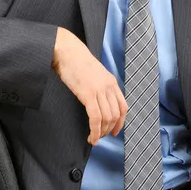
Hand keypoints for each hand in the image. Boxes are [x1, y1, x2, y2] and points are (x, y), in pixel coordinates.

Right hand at [51, 27, 127, 144]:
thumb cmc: (76, 61)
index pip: (123, 107)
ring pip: (107, 118)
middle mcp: (109, 87)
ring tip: (94, 138)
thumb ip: (99, 86)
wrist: (67, 51)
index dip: (120, 122)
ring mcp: (99, 90)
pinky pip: (96, 118)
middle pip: (116, 115)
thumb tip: (98, 101)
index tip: (114, 131)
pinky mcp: (88, 94)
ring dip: (101, 132)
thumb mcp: (94, 73)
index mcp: (111, 82)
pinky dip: (95, 131)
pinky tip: (91, 137)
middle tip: (100, 136)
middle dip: (109, 130)